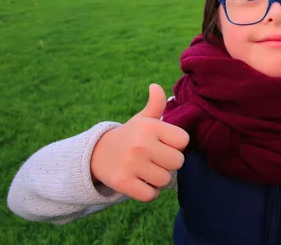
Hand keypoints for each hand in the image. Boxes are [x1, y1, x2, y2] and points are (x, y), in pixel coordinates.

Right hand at [90, 83, 188, 201]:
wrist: (97, 153)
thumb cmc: (131, 136)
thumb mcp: (143, 119)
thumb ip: (155, 104)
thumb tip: (156, 86)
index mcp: (150, 126)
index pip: (183, 140)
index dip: (176, 144)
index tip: (165, 143)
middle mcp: (141, 144)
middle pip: (178, 162)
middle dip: (170, 162)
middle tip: (156, 159)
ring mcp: (131, 164)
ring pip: (165, 180)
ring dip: (159, 179)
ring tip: (148, 170)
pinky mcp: (123, 183)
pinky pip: (151, 195)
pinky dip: (150, 192)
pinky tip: (142, 182)